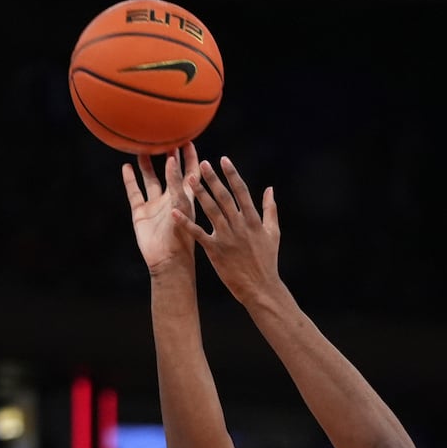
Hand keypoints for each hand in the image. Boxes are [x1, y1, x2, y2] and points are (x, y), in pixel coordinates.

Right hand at [122, 142, 197, 273]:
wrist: (167, 261)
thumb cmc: (182, 236)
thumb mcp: (181, 206)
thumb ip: (176, 184)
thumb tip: (171, 160)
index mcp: (186, 197)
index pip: (191, 172)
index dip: (190, 157)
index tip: (188, 139)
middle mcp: (171, 199)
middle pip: (170, 173)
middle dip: (169, 156)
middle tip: (164, 136)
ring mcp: (155, 206)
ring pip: (150, 180)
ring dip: (147, 165)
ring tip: (142, 148)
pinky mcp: (141, 214)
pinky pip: (134, 193)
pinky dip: (130, 180)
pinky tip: (126, 167)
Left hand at [178, 157, 280, 304]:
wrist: (260, 287)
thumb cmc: (267, 261)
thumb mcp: (272, 233)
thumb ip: (270, 209)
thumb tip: (269, 189)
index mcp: (253, 219)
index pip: (241, 191)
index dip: (232, 174)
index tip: (223, 160)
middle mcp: (239, 225)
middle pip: (224, 197)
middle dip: (213, 179)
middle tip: (202, 163)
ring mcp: (227, 237)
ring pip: (211, 211)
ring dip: (199, 194)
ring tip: (188, 179)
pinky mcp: (215, 250)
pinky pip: (198, 234)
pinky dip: (186, 223)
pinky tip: (174, 212)